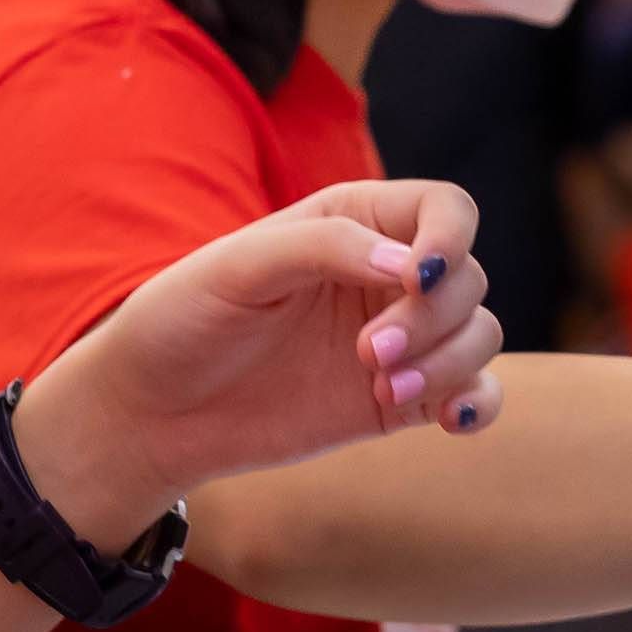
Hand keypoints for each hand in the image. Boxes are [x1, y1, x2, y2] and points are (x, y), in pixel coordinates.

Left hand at [35, 181, 507, 541]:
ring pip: (480, 335)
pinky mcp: (399, 400)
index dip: (451, 238)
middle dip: (432, 317)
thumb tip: (412, 267)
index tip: (420, 278)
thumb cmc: (183, 320)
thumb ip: (323, 248)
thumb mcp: (238, 266)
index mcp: (353, 222)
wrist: (152, 412)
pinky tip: (454, 421)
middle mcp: (385, 275)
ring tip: (384, 387)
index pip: (445, 210)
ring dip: (448, 362)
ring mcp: (399, 340)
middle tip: (366, 352)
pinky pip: (472, 393)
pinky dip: (478, 403)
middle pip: (467, 279)